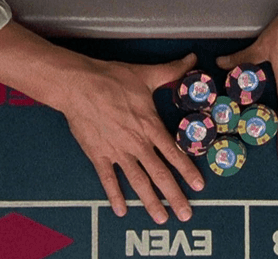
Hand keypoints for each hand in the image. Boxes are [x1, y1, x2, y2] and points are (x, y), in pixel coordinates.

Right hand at [60, 53, 203, 223]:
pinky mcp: (98, 155)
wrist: (78, 86)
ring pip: (138, 182)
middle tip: (185, 215)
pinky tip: (122, 210)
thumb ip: (172, 71)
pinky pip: (108, 180)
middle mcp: (137, 143)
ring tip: (161, 218)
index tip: (199, 186)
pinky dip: (115, 196)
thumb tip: (193, 59)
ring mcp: (117, 152)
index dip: (188, 171)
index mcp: (151, 126)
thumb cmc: (113, 79)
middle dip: (175, 196)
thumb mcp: (147, 74)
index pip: (174, 154)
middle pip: (160, 175)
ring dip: (150, 202)